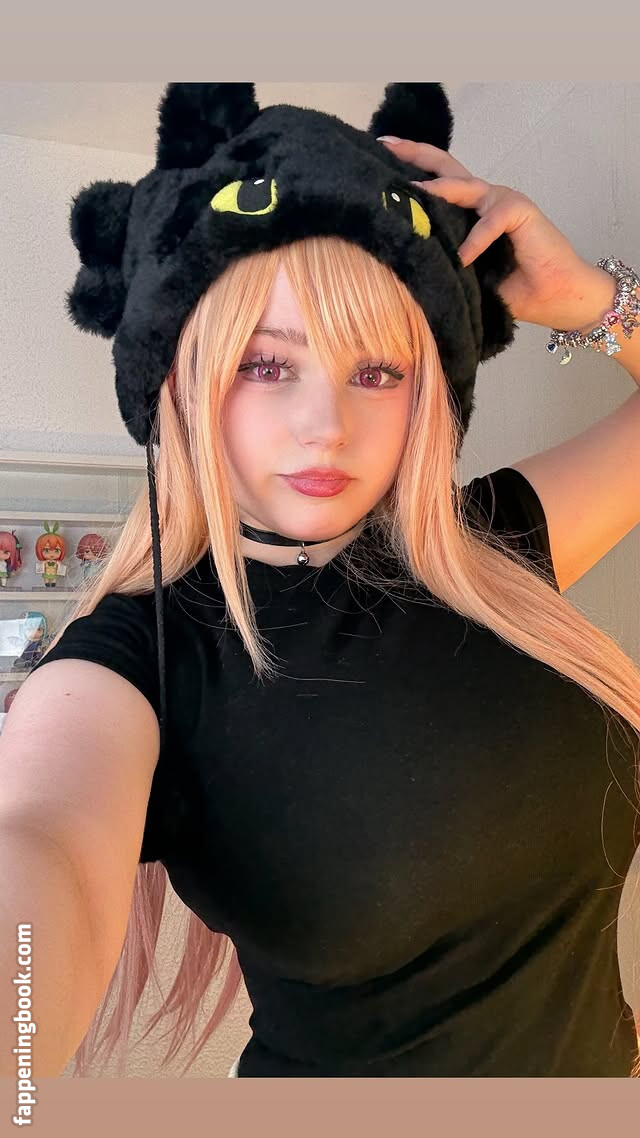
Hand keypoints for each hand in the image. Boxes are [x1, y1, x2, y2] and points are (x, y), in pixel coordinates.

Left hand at [378, 137, 606, 331]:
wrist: (556, 297)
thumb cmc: (513, 290)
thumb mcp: (467, 275)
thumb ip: (444, 259)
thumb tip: (402, 262)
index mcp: (469, 212)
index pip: (437, 183)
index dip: (410, 170)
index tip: (378, 159)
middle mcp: (483, 199)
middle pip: (445, 168)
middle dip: (414, 154)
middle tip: (384, 147)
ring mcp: (501, 201)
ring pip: (464, 185)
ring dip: (438, 189)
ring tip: (412, 195)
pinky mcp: (520, 210)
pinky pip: (491, 220)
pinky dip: (476, 240)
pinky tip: (464, 259)